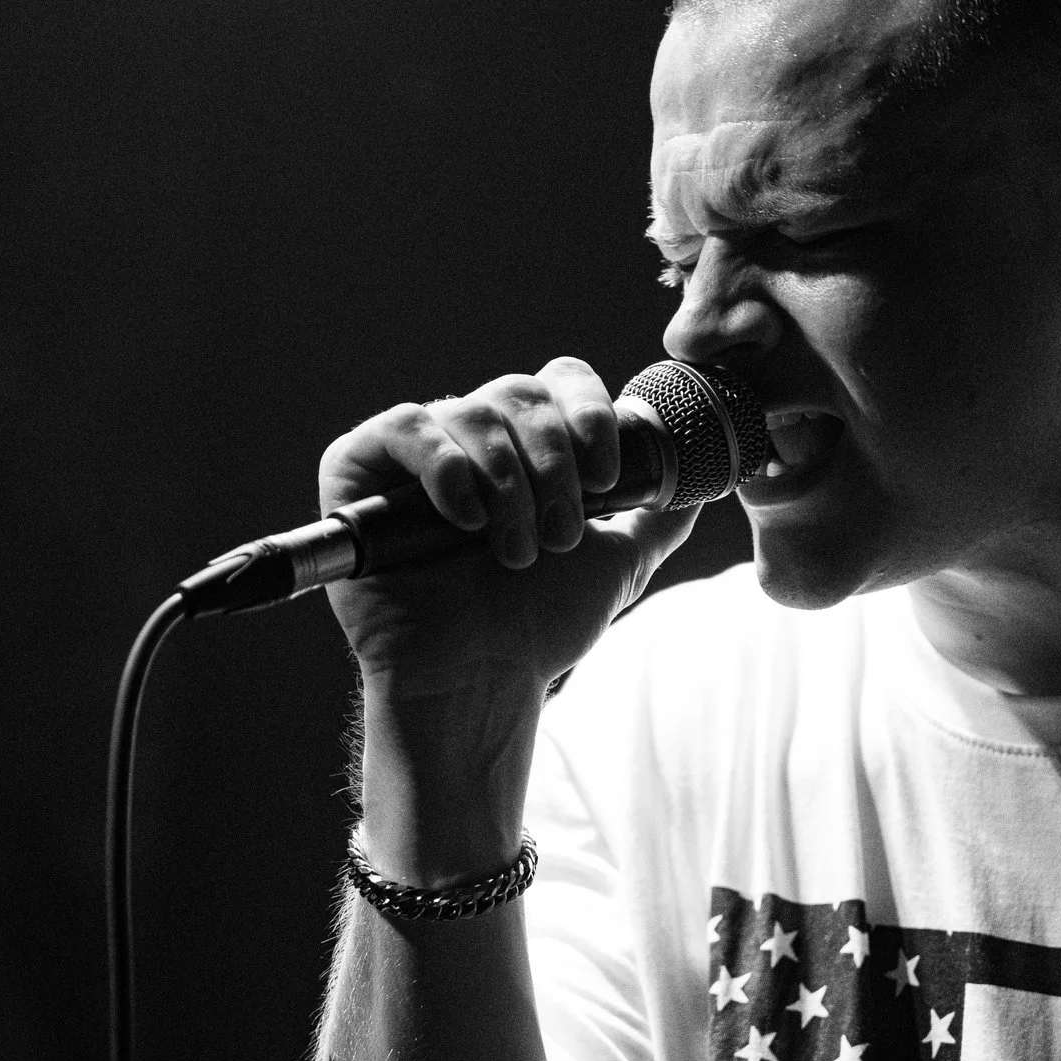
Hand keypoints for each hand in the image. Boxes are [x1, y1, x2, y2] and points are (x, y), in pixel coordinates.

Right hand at [320, 357, 698, 702]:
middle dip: (553, 465)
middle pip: (520, 392)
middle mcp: (471, 439)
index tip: (609, 477)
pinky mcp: (357, 473)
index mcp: (527, 446)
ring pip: (472, 412)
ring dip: (509, 484)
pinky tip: (466, 518)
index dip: (588, 414)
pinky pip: (401, 427)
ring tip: (516, 551)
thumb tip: (703, 481)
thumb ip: (658, 517)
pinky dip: (443, 465)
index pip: (561, 381)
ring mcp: (413, 455)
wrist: (483, 680)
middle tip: (561, 536)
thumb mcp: (619, 562)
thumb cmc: (539, 627)